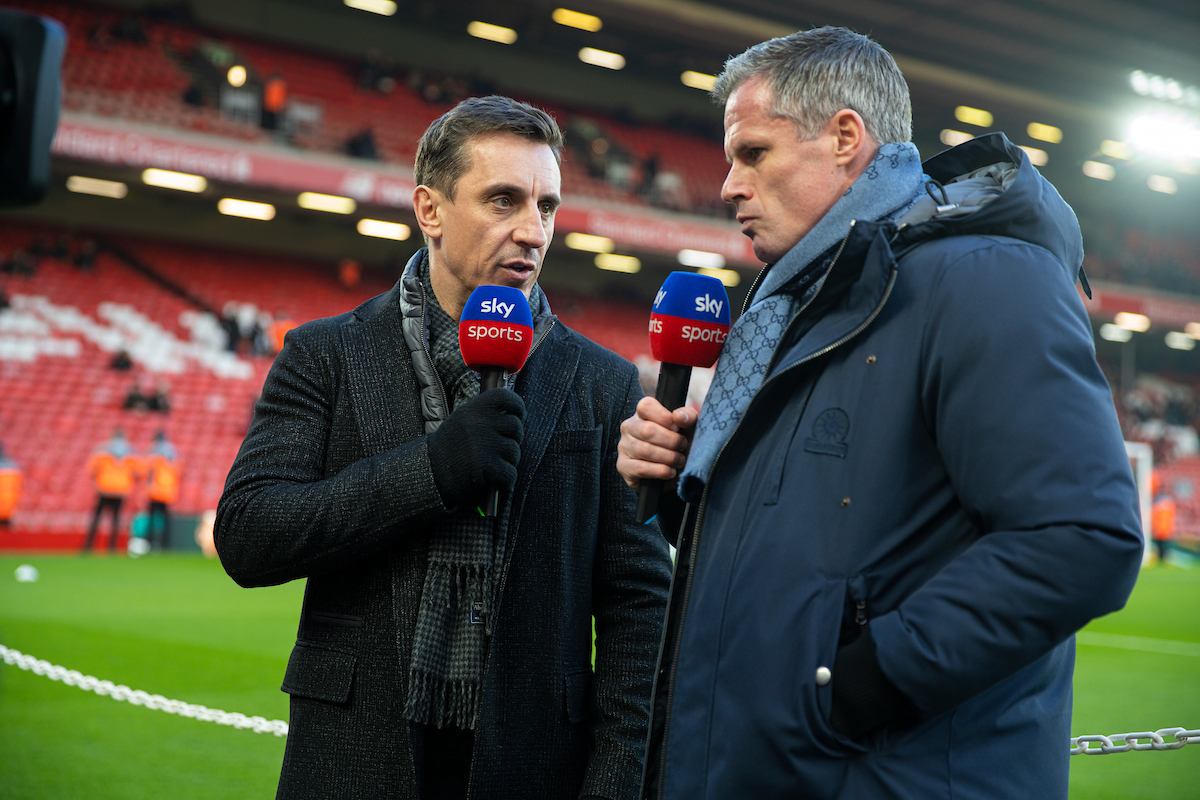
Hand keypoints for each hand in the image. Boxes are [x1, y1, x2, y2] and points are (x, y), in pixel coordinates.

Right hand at [426, 388, 524, 507]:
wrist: (431, 471)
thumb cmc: (452, 445)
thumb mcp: (463, 419)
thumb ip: (486, 414)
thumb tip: (517, 413)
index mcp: (473, 409)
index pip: (505, 397)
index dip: (517, 406)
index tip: (519, 415)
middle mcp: (479, 424)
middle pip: (516, 426)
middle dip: (514, 438)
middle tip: (503, 446)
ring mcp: (484, 445)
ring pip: (515, 451)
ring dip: (510, 460)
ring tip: (495, 463)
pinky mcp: (487, 467)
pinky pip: (511, 473)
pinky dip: (507, 479)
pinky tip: (497, 479)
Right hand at [617, 396, 696, 489]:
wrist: (672, 472)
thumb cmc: (678, 444)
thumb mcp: (688, 428)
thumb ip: (688, 417)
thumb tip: (679, 416)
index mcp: (642, 413)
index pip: (646, 406)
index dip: (665, 417)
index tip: (678, 428)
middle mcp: (629, 427)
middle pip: (648, 430)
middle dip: (672, 441)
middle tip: (683, 447)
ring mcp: (624, 446)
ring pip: (645, 450)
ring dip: (669, 457)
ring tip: (679, 461)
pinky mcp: (623, 466)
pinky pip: (641, 468)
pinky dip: (660, 471)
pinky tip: (670, 472)